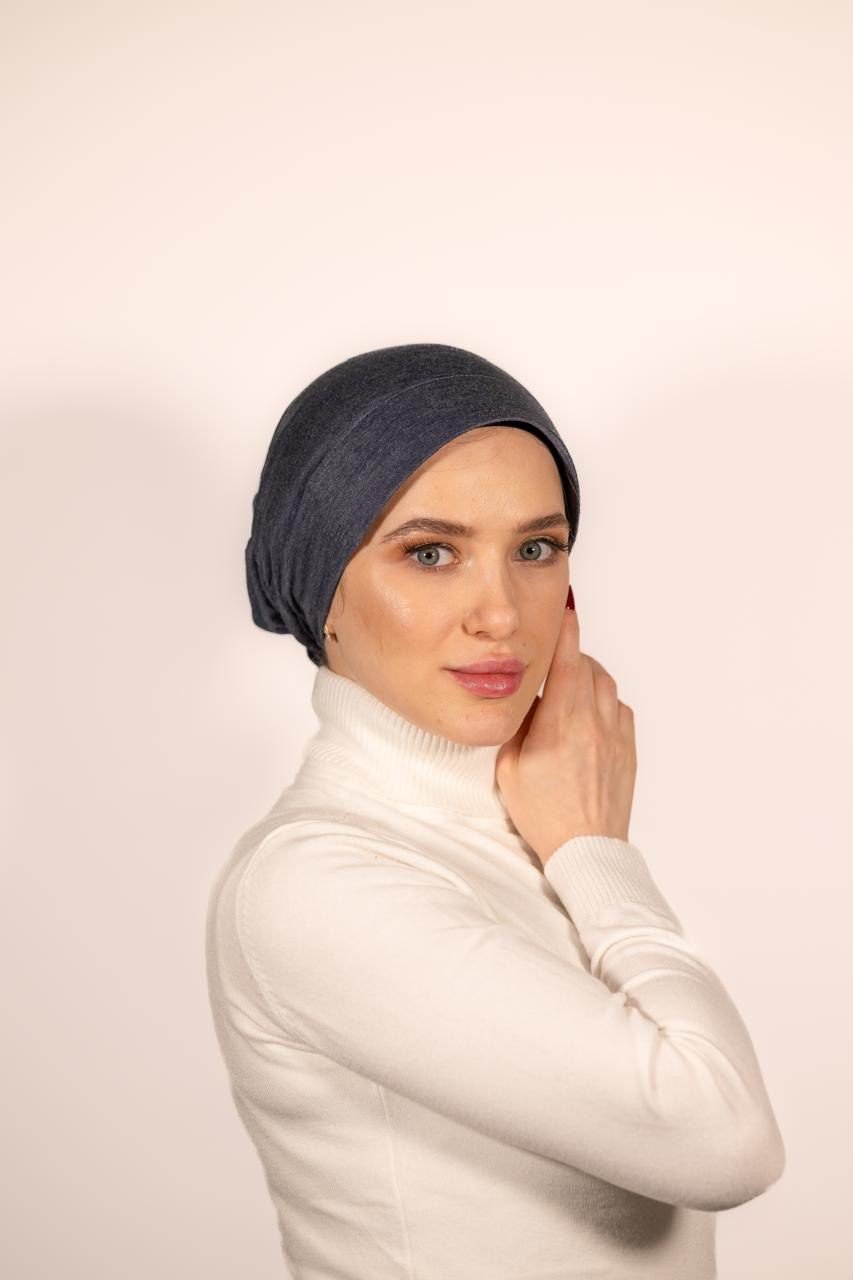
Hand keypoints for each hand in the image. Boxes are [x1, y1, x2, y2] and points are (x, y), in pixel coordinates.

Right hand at [495, 600, 637, 864]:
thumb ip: (517, 727)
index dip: (565, 632)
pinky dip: (606, 700)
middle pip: (587, 667)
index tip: (564, 609)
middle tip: (554, 652)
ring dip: (589, 675)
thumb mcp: (510, 768)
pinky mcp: (628, 750)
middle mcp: (593, 722)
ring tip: (570, 683)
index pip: (565, 663)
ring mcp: (615, 735)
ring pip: (607, 684)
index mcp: (560, 723)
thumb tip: (522, 700)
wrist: (586, 848)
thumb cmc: (544, 814)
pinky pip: (620, 709)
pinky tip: (591, 713)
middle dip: (571, 653)